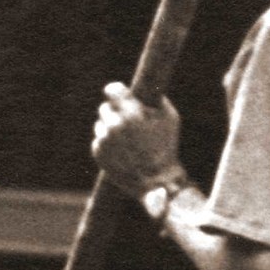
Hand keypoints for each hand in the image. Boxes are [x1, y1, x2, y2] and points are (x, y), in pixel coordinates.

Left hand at [91, 82, 182, 199]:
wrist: (156, 181)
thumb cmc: (166, 147)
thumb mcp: (171, 118)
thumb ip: (157, 99)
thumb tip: (146, 89)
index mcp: (132, 113)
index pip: (113, 89)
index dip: (115, 91)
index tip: (116, 93)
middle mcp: (114, 124)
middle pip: (105, 108)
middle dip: (115, 113)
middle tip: (127, 123)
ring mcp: (105, 139)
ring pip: (101, 125)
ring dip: (111, 129)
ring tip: (127, 142)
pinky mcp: (98, 152)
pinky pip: (100, 140)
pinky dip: (108, 145)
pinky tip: (122, 153)